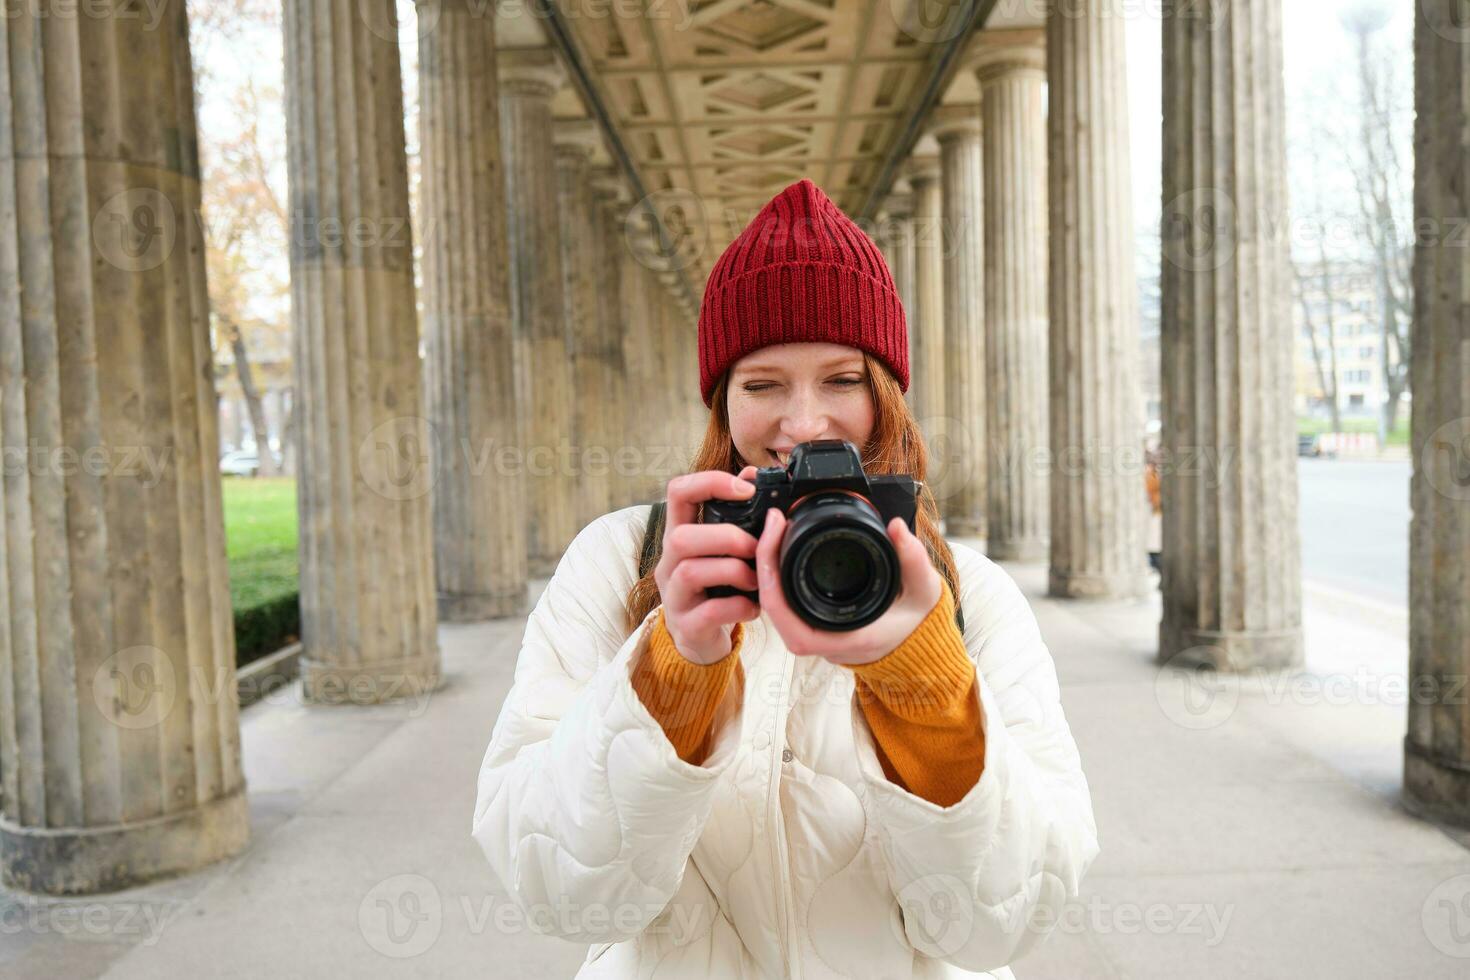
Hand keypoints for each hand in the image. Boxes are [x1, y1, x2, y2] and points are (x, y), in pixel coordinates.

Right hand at [655, 467, 762, 664]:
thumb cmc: (716, 588)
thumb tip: (753, 475)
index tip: (746, 489)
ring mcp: (674, 596)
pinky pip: (707, 612)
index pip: (678, 492)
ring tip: (757, 580)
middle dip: (727, 537)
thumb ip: (737, 516)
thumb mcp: (723, 550)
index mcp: (680, 535)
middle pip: (680, 537)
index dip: (709, 482)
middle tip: (756, 548)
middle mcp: (670, 563)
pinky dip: (737, 607)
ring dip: (734, 571)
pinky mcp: (686, 626)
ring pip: (691, 572)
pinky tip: (753, 608)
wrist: (701, 641)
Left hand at [754, 507, 942, 666]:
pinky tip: (781, 551)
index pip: (788, 618)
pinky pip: (785, 605)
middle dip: (763, 563)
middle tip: (773, 524)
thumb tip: (896, 527)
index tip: (776, 534)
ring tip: (774, 532)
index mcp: (844, 638)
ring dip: (768, 570)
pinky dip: (778, 577)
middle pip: (772, 607)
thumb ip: (914, 559)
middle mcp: (823, 642)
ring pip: (775, 606)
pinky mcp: (814, 626)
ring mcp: (816, 635)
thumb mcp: (923, 590)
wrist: (919, 646)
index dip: (771, 577)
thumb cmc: (918, 624)